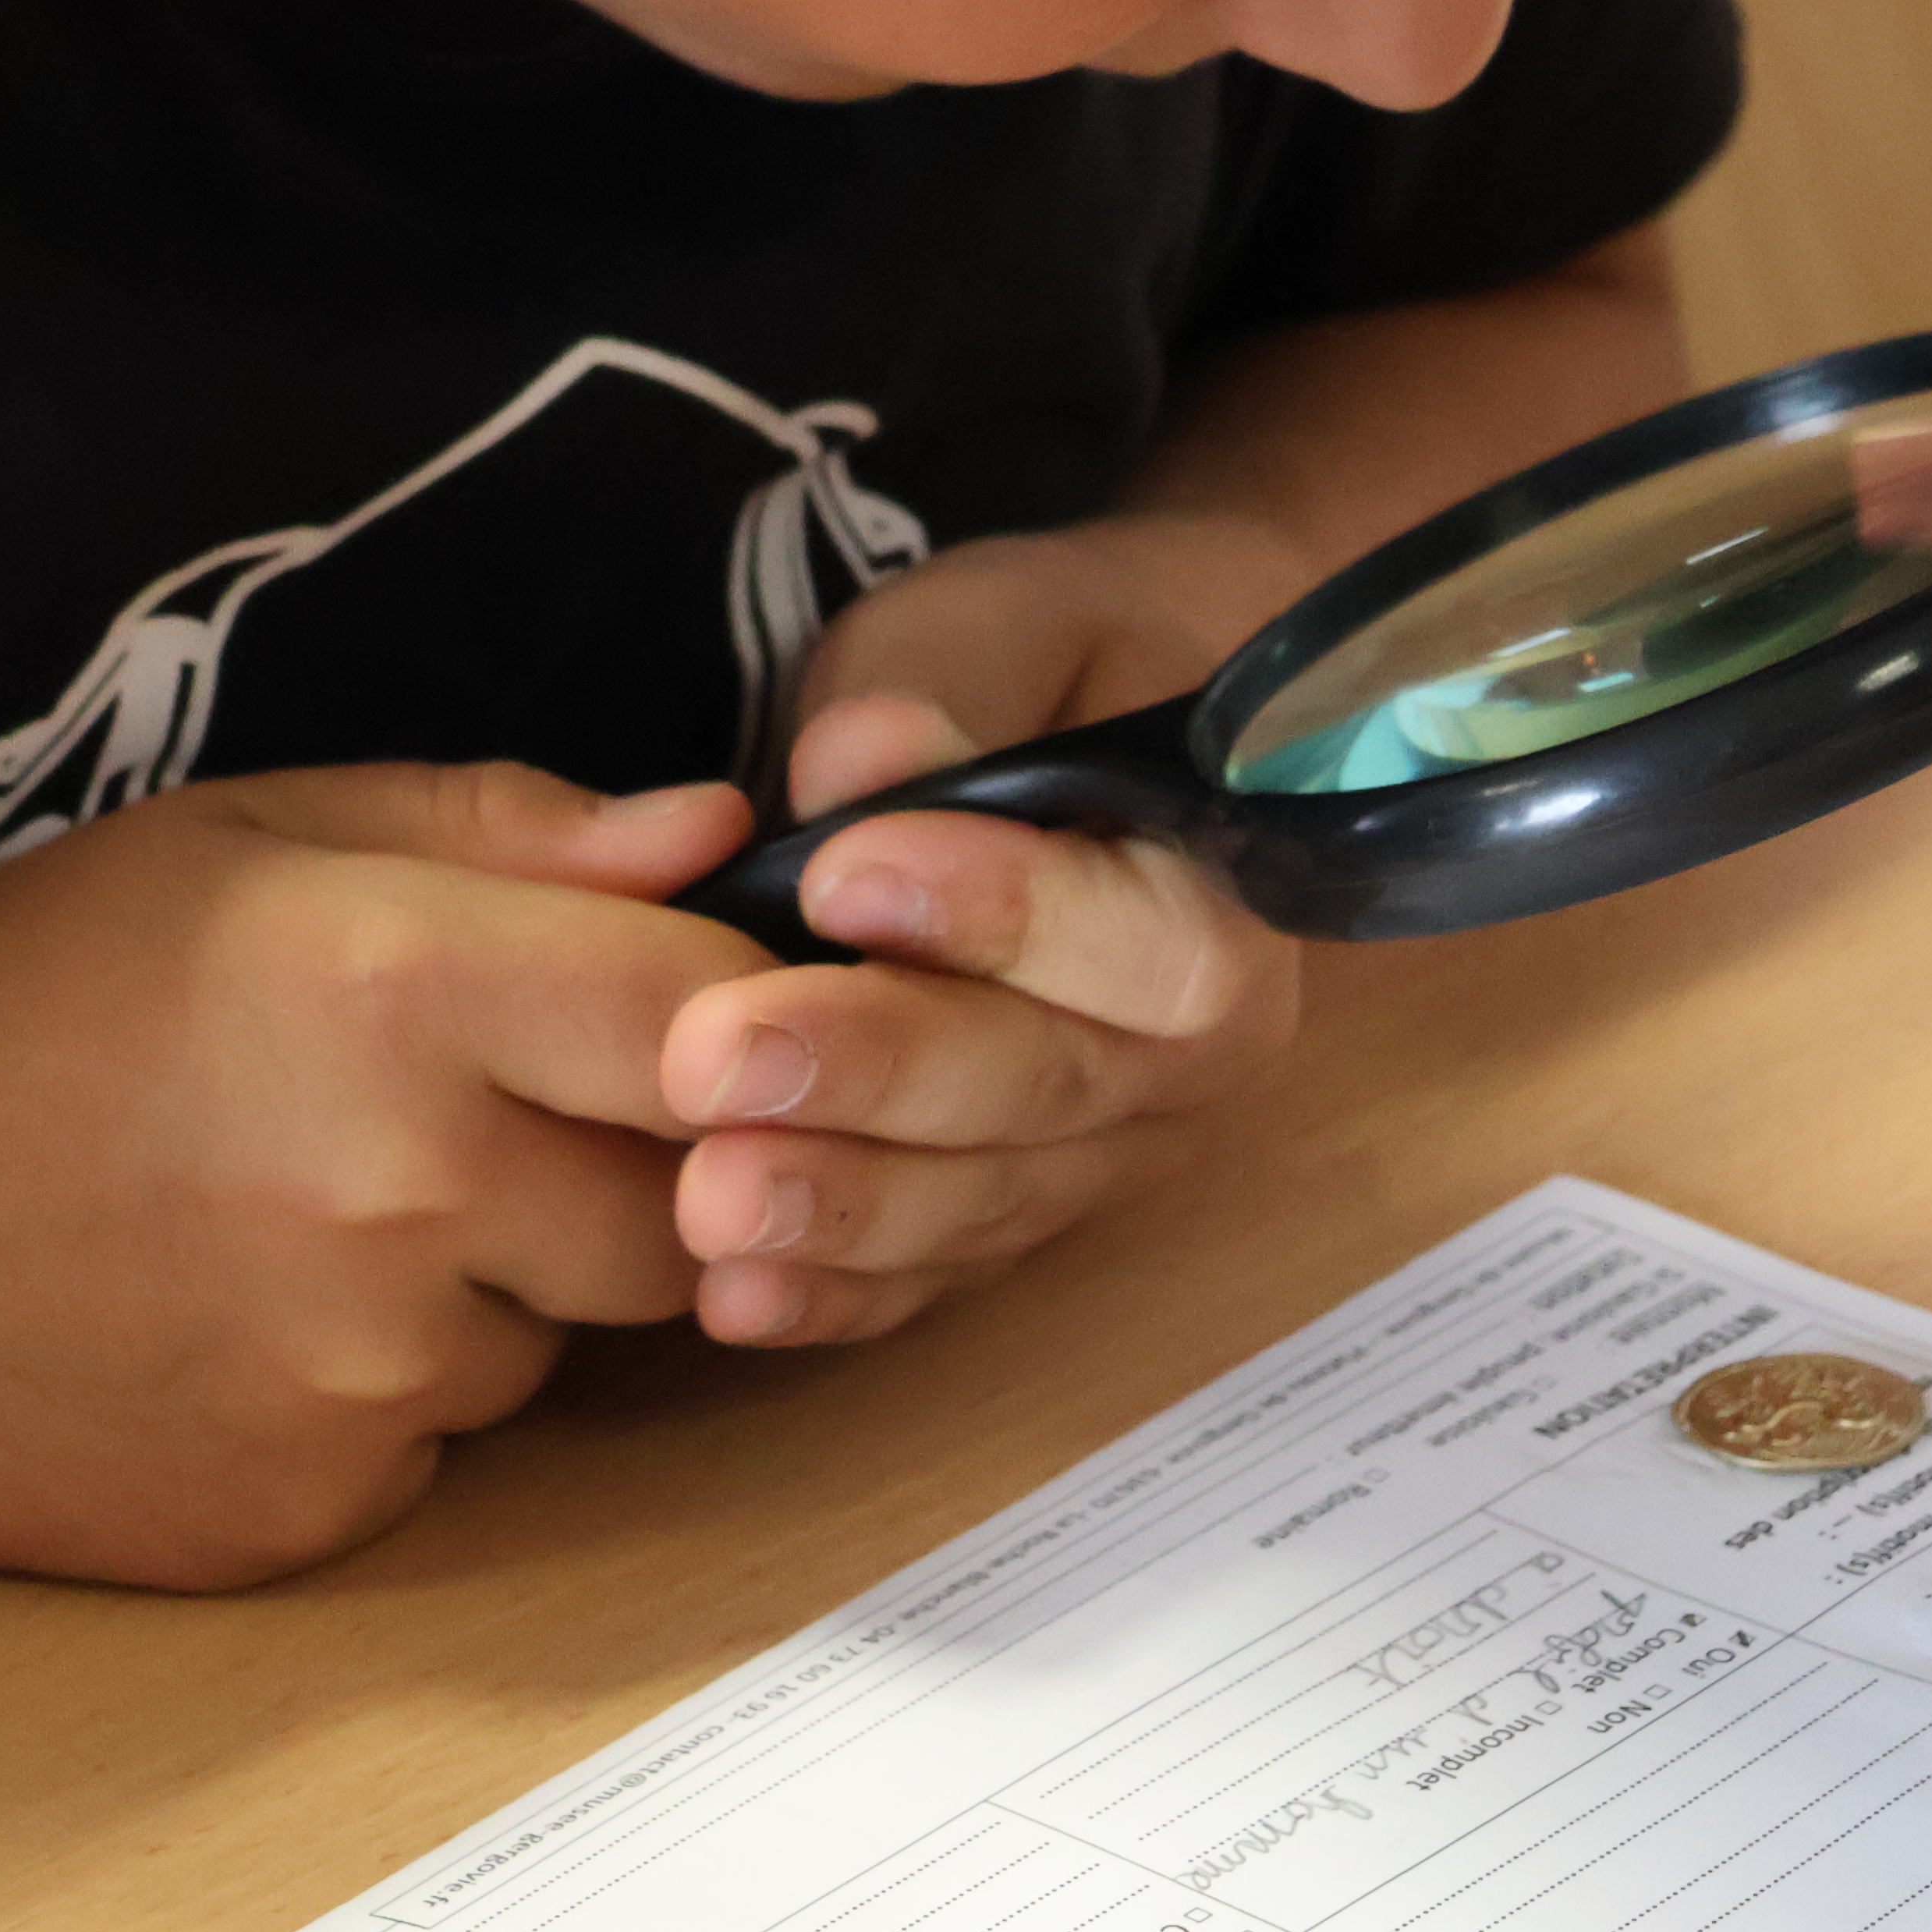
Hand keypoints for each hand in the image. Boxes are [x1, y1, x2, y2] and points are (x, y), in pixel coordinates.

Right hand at [0, 763, 768, 1587]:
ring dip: (497, 1286)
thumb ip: (510, 830)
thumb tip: (718, 833)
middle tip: (483, 1115)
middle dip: (637, 1165)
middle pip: (692, 1208)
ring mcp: (362, 1377)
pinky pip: (440, 1450)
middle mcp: (408, 1192)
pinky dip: (384, 1396)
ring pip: (560, 1338)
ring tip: (309, 1211)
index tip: (693, 1013)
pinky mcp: (308, 1511)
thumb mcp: (250, 842)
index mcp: (407, 984)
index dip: (741, 1015)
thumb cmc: (6, 1001)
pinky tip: (239, 1324)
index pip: (723, 1017)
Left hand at [650, 517, 1312, 1348]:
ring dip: (848, 1209)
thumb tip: (861, 756)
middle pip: (1054, 1088)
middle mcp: (1186, 1053)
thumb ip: (942, 685)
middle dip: (883, 1077)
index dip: (1007, 917)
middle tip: (713, 1057)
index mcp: (1225, 894)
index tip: (841, 874)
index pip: (1151, 937)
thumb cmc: (1032, 674)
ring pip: (992, 1201)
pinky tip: (731, 1299)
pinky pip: (938, 1281)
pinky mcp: (1007, 1218)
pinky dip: (836, 1297)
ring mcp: (1101, 1153)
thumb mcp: (991, 632)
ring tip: (706, 1197)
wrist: (1066, 737)